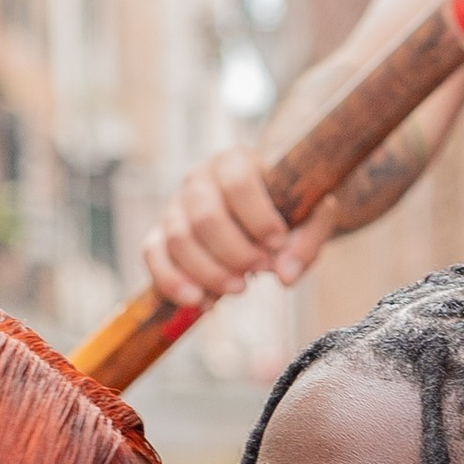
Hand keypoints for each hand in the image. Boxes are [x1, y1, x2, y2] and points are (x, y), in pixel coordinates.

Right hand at [140, 146, 336, 311]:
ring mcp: (175, 207)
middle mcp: (198, 179)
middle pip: (205, 218)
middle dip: (235, 253)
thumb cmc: (287, 214)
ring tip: (240, 288)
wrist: (265, 215)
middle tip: (261, 270)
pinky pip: (153, 256)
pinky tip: (202, 302)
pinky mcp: (160, 235)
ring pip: (178, 240)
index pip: (238, 184)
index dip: (258, 218)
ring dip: (209, 272)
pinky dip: (174, 283)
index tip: (278, 243)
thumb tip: (285, 276)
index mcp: (235, 162)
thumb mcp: (310, 221)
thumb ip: (306, 243)